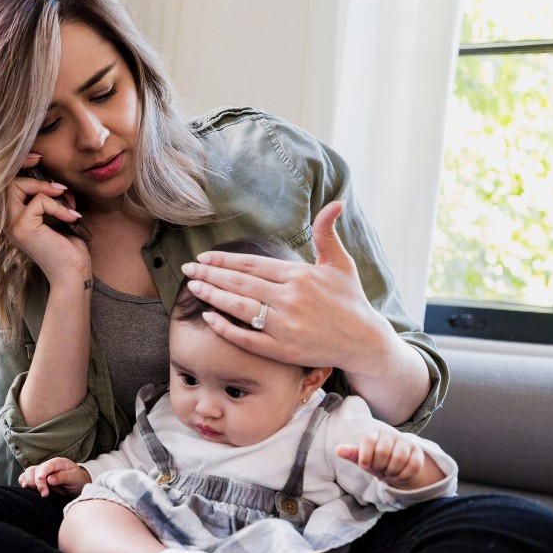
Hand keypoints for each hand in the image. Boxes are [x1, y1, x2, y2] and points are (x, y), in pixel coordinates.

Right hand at [4, 154, 90, 286]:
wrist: (74, 273)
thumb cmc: (68, 248)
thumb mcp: (57, 215)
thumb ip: (48, 197)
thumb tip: (51, 175)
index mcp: (13, 219)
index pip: (6, 184)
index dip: (19, 166)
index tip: (38, 157)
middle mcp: (8, 222)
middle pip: (8, 181)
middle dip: (35, 177)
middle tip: (60, 187)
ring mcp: (13, 226)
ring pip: (18, 187)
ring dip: (46, 188)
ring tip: (66, 200)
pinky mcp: (24, 228)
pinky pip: (39, 202)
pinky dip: (59, 205)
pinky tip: (73, 216)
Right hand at [18, 457, 90, 496]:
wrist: (78, 485)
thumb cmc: (78, 480)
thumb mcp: (74, 478)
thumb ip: (62, 477)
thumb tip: (50, 479)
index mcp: (58, 463)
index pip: (47, 465)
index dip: (42, 472)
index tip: (40, 479)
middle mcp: (48, 466)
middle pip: (35, 470)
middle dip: (38, 483)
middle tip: (45, 494)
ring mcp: (42, 473)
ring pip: (29, 473)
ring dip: (29, 482)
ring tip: (36, 491)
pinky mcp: (39, 480)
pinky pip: (26, 478)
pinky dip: (24, 481)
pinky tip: (25, 487)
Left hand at [178, 201, 394, 374]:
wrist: (364, 341)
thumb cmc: (350, 299)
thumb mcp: (340, 262)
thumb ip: (328, 233)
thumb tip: (336, 202)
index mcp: (299, 275)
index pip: (252, 265)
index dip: (225, 261)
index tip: (204, 257)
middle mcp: (290, 299)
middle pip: (240, 284)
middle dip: (210, 275)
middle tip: (188, 269)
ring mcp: (285, 326)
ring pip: (240, 308)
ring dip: (212, 297)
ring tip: (193, 288)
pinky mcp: (283, 350)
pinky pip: (247, 338)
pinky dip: (226, 328)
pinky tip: (209, 318)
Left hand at [335, 428, 436, 489]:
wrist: (394, 469)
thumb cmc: (375, 462)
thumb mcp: (362, 459)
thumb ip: (352, 454)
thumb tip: (338, 450)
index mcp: (374, 433)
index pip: (368, 440)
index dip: (365, 456)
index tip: (365, 465)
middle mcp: (390, 434)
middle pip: (383, 451)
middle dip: (380, 466)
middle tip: (380, 468)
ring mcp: (405, 441)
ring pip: (399, 458)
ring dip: (392, 471)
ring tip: (389, 471)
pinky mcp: (417, 451)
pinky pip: (413, 465)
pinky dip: (404, 475)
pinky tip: (400, 474)